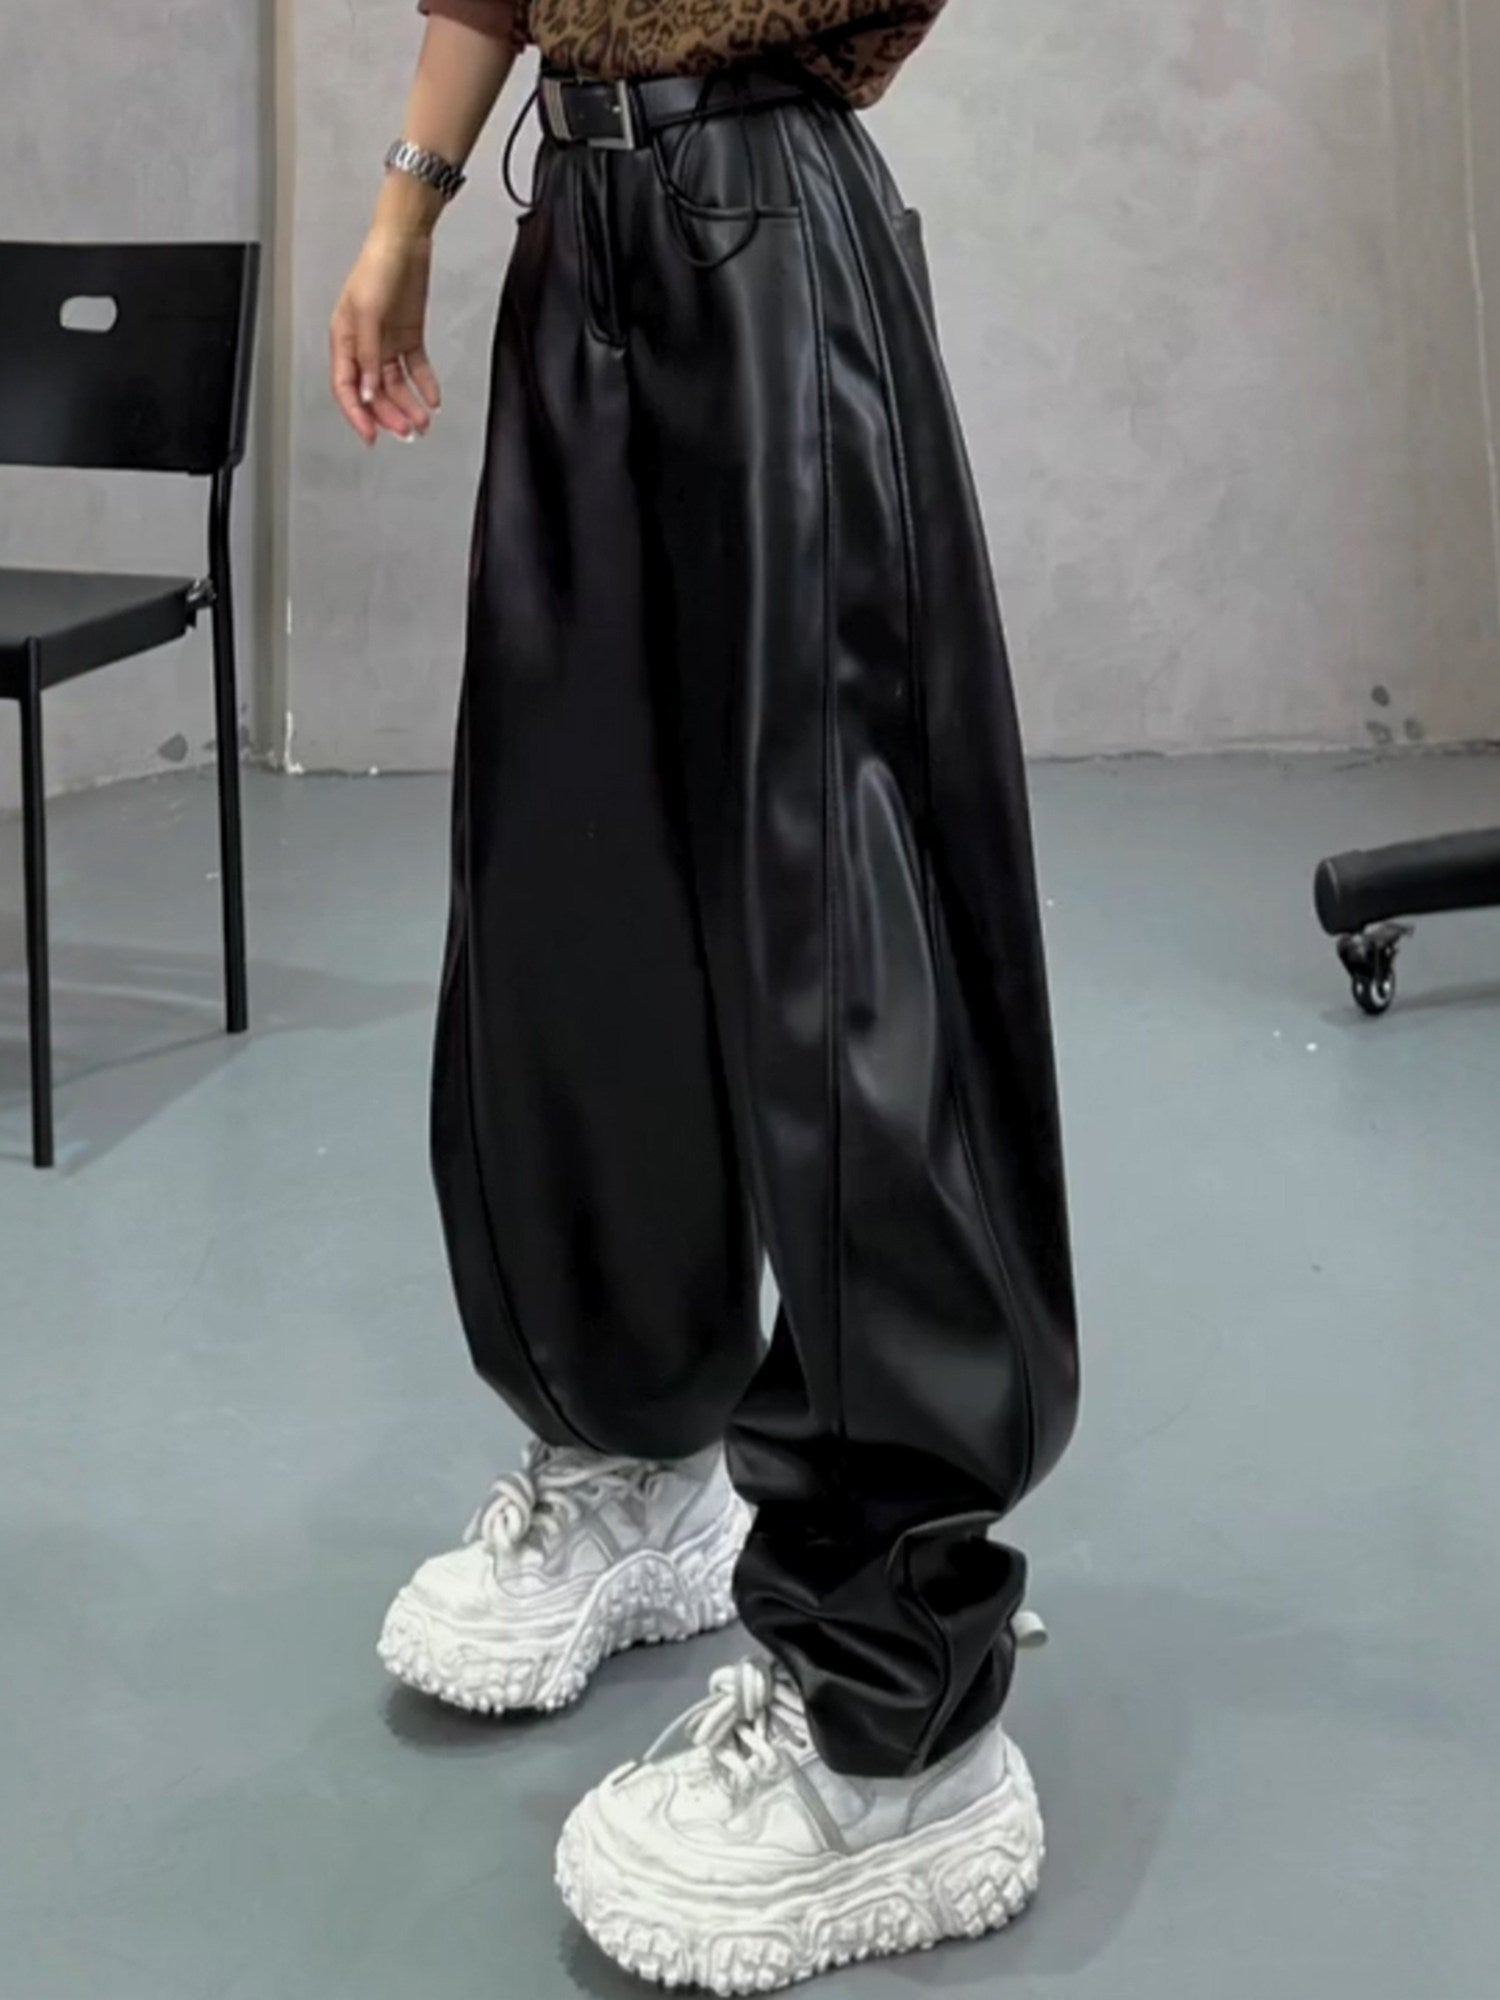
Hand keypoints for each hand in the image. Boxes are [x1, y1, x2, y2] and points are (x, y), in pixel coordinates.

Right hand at [330, 224, 440, 445]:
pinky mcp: (408, 336)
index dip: (357, 414)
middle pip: (373, 391)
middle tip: (406, 431)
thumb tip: (367, 391)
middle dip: (389, 414)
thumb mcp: (368, 312)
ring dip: (409, 405)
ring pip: (395, 385)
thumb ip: (368, 355)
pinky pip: (415, 368)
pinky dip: (424, 384)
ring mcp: (386, 342)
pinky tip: (432, 398)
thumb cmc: (377, 266)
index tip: (371, 435)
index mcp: (343, 338)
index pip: (346, 387)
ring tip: (423, 421)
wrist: (405, 241)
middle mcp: (364, 344)